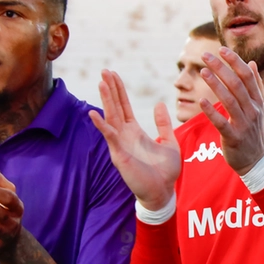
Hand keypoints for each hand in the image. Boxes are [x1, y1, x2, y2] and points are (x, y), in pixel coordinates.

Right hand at [89, 70, 180, 209]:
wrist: (163, 192)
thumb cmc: (165, 172)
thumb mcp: (169, 142)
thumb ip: (162, 124)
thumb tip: (159, 104)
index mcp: (135, 132)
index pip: (123, 106)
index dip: (118, 90)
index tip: (113, 74)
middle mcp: (124, 136)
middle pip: (115, 107)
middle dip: (110, 89)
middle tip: (104, 70)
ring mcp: (120, 145)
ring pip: (111, 118)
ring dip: (106, 100)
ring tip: (101, 83)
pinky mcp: (119, 155)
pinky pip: (109, 137)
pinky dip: (102, 125)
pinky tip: (93, 113)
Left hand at [198, 48, 263, 174]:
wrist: (257, 161)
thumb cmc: (254, 132)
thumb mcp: (260, 108)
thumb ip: (256, 85)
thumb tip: (251, 62)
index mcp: (258, 101)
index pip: (247, 76)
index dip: (234, 61)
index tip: (221, 49)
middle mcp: (253, 110)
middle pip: (237, 84)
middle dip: (221, 67)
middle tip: (206, 55)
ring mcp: (244, 124)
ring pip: (229, 100)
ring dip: (215, 84)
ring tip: (202, 71)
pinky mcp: (233, 137)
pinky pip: (221, 122)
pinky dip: (211, 111)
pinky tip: (201, 101)